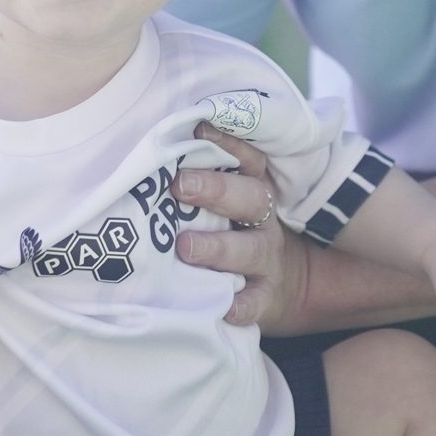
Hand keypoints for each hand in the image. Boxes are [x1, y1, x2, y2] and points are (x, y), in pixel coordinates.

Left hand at [173, 123, 309, 330]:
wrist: (287, 285)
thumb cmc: (237, 232)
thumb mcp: (229, 204)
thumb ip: (200, 182)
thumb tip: (149, 155)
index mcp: (253, 189)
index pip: (246, 158)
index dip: (227, 142)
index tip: (198, 129)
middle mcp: (264, 220)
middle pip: (250, 197)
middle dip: (216, 189)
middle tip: (179, 185)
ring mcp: (267, 258)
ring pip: (250, 249)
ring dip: (218, 247)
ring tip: (185, 247)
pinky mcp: (266, 297)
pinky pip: (255, 301)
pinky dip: (240, 305)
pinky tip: (223, 305)